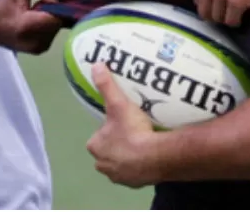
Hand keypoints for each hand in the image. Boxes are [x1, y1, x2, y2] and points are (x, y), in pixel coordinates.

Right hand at [0, 0, 63, 53]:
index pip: (57, 16)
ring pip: (58, 27)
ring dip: (51, 16)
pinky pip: (52, 32)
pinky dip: (48, 24)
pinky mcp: (40, 50)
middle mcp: (36, 43)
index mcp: (27, 27)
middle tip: (38, 2)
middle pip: (59, 21)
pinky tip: (35, 19)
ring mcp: (39, 48)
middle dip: (54, 9)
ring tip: (34, 11)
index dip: (57, 4)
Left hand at [86, 63, 160, 187]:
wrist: (154, 157)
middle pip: (108, 151)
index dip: (108, 129)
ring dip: (128, 157)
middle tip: (134, 133)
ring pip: (120, 164)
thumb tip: (96, 65)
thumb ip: (106, 85)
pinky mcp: (133, 184)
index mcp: (95, 146)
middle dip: (117, 145)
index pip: (98, 136)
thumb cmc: (132, 131)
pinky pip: (134, 173)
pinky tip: (149, 158)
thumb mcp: (118, 104)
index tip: (122, 123)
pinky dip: (139, 167)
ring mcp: (118, 176)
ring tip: (143, 145)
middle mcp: (102, 164)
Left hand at [177, 0, 249, 26]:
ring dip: (226, 18)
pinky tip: (242, 15)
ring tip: (235, 11)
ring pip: (217, 18)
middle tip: (227, 10)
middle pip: (205, 12)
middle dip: (215, 13)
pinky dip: (236, 21)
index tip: (219, 0)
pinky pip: (231, 21)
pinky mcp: (237, 2)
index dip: (208, 2)